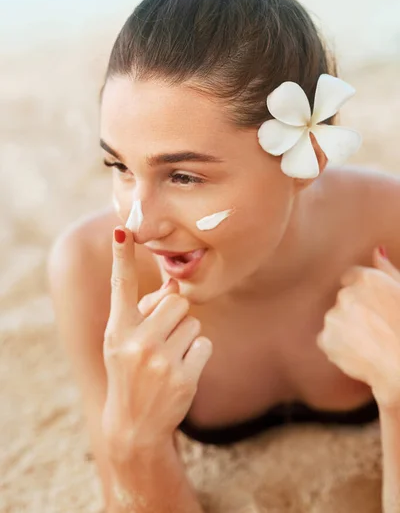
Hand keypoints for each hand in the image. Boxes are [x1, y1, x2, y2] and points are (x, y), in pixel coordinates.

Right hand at [102, 227, 212, 459]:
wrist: (135, 426)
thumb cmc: (130, 371)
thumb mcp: (126, 342)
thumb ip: (146, 311)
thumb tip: (175, 284)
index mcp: (118, 329)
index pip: (122, 285)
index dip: (122, 256)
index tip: (122, 229)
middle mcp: (136, 342)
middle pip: (176, 301)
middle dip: (175, 316)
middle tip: (162, 339)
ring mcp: (159, 361)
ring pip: (193, 323)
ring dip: (186, 337)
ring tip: (168, 359)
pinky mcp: (183, 377)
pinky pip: (204, 344)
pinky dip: (197, 355)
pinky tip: (180, 372)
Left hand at [317, 247, 399, 408]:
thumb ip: (388, 270)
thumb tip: (377, 250)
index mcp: (367, 279)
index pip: (351, 278)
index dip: (363, 295)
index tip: (373, 309)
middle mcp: (346, 294)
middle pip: (344, 300)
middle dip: (355, 312)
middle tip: (378, 330)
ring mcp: (334, 317)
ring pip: (336, 321)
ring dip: (347, 330)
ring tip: (372, 345)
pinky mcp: (325, 340)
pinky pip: (328, 340)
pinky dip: (339, 347)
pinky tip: (361, 355)